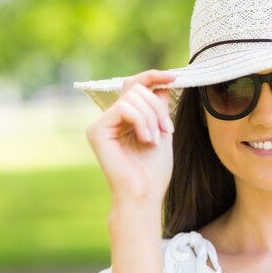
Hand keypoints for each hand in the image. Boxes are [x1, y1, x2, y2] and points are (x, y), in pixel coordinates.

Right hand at [86, 70, 175, 203]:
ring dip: (151, 116)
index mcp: (123, 119)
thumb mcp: (162, 132)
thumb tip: (161, 84)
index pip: (134, 86)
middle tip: (167, 129)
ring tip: (155, 139)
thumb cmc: (153, 171)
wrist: (144, 195)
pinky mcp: (97, 130)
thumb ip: (159, 108)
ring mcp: (101, 124)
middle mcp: (109, 119)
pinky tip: (146, 140)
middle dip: (157, 106)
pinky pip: (123, 108)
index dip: (153, 77)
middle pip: (136, 89)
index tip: (174, 78)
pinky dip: (141, 121)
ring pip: (132, 97)